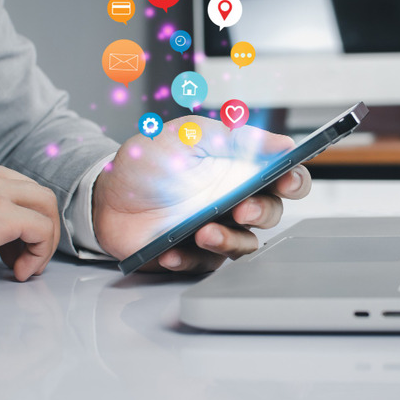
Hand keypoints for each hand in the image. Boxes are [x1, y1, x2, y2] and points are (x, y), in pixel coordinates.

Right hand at [0, 151, 59, 289]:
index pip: (4, 182)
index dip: (12, 214)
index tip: (5, 244)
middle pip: (29, 190)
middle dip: (32, 225)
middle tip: (19, 257)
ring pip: (44, 203)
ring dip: (42, 237)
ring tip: (27, 265)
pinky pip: (41, 228)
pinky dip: (40, 251)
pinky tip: (20, 271)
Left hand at [92, 116, 311, 271]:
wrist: (106, 195)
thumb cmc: (149, 161)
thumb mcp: (187, 136)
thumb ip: (232, 137)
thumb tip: (280, 142)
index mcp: (238, 170)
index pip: (281, 177)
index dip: (293, 179)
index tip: (286, 180)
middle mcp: (233, 201)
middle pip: (270, 213)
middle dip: (261, 211)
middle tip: (241, 208)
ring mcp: (216, 229)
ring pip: (244, 244)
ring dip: (228, 240)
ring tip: (203, 232)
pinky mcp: (193, 254)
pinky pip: (204, 263)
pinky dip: (188, 257)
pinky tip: (172, 249)